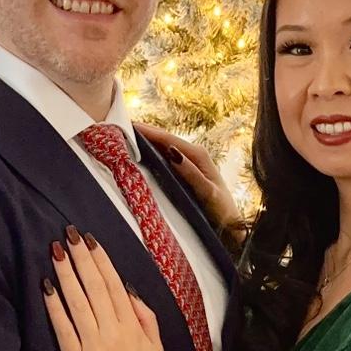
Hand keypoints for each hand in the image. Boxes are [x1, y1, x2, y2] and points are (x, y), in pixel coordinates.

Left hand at [43, 227, 163, 350]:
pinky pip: (63, 328)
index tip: (90, 241)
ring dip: (65, 274)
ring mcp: (92, 345)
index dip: (101, 261)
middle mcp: (112, 331)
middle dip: (80, 258)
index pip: (114, 285)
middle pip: (94, 287)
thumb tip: (127, 289)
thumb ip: (145, 317)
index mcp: (132, 326)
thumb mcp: (156, 347)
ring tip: (55, 251)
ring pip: (77, 302)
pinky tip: (46, 287)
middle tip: (69, 234)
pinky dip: (54, 306)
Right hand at [135, 122, 248, 240]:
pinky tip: (140, 152)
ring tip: (124, 136)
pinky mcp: (186, 171)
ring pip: (163, 147)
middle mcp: (194, 155)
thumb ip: (191, 174)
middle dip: (143, 133)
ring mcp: (189, 163)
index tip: (128, 125)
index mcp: (198, 156)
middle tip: (119, 128)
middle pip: (164, 139)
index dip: (148, 132)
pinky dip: (151, 152)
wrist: (231, 225)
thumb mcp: (207, 193)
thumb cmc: (221, 211)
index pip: (167, 139)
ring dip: (145, 141)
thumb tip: (172, 153)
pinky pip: (165, 157)